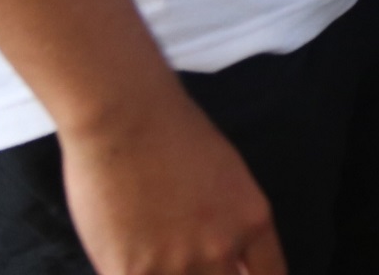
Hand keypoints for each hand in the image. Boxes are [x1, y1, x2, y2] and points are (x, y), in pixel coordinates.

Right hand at [60, 82, 284, 274]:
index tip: (236, 274)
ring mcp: (176, 264)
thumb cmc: (172, 136)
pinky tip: (127, 262)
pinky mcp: (130, 273)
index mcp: (252, 221)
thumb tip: (230, 258)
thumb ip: (232, 223)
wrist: (126, 119)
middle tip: (189, 263)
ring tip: (155, 255)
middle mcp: (221, 248)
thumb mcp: (227, 178)